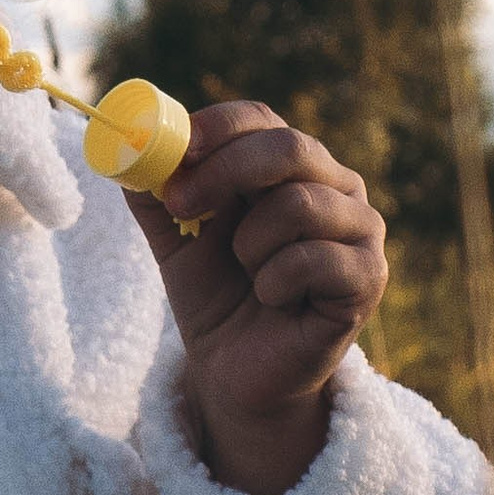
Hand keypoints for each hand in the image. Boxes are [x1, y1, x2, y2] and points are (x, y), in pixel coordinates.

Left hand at [128, 102, 388, 494]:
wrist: (238, 374)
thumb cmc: (218, 296)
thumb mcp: (177, 239)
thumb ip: (155, 193)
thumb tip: (126, 144)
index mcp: (292, 166)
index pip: (262, 120)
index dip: (217, 128)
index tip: (176, 150)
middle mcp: (337, 187)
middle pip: (289, 148)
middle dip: (224, 173)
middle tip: (181, 205)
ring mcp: (360, 230)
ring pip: (300, 204)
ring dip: (251, 244)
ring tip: (248, 274)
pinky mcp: (368, 278)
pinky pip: (313, 259)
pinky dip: (275, 282)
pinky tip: (274, 301)